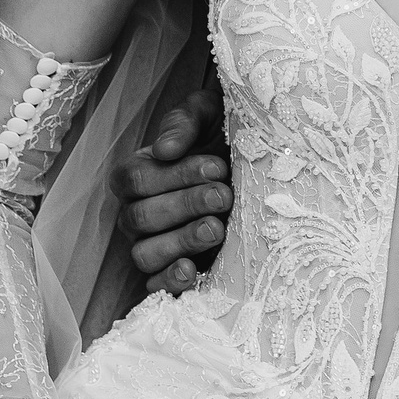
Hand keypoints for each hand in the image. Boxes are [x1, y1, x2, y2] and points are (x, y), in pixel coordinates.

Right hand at [110, 89, 231, 293]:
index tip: (216, 167)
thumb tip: (164, 149)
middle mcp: (137, 212)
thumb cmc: (227, 133)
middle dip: (185, 206)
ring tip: (216, 229)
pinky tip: (192, 271)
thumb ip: (185, 122)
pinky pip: (156, 285)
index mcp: (137, 174)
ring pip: (145, 253)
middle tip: (224, 196)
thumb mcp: (210, 113)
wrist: (263, 163)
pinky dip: (169, 281)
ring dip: (180, 242)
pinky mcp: (174, 270)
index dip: (173, 176)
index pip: (135, 179)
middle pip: (140, 217)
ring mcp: (152, 244)